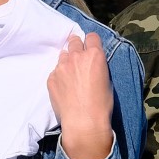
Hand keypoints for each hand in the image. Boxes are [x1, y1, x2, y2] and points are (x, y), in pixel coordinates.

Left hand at [47, 32, 114, 158]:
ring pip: (63, 55)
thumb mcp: (107, 81)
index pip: (91, 37)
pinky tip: (64, 88)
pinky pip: (55, 71)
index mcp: (94, 55)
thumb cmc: (101, 104)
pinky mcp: (51, 78)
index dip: (91, 42)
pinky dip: (60, 76)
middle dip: (77, 47)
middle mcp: (76, 57)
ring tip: (71, 75)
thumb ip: (98, 66)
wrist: (83, 122)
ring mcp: (61, 67)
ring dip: (67, 61)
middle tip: (79, 59)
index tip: (91, 48)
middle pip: (74, 41)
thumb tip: (92, 65)